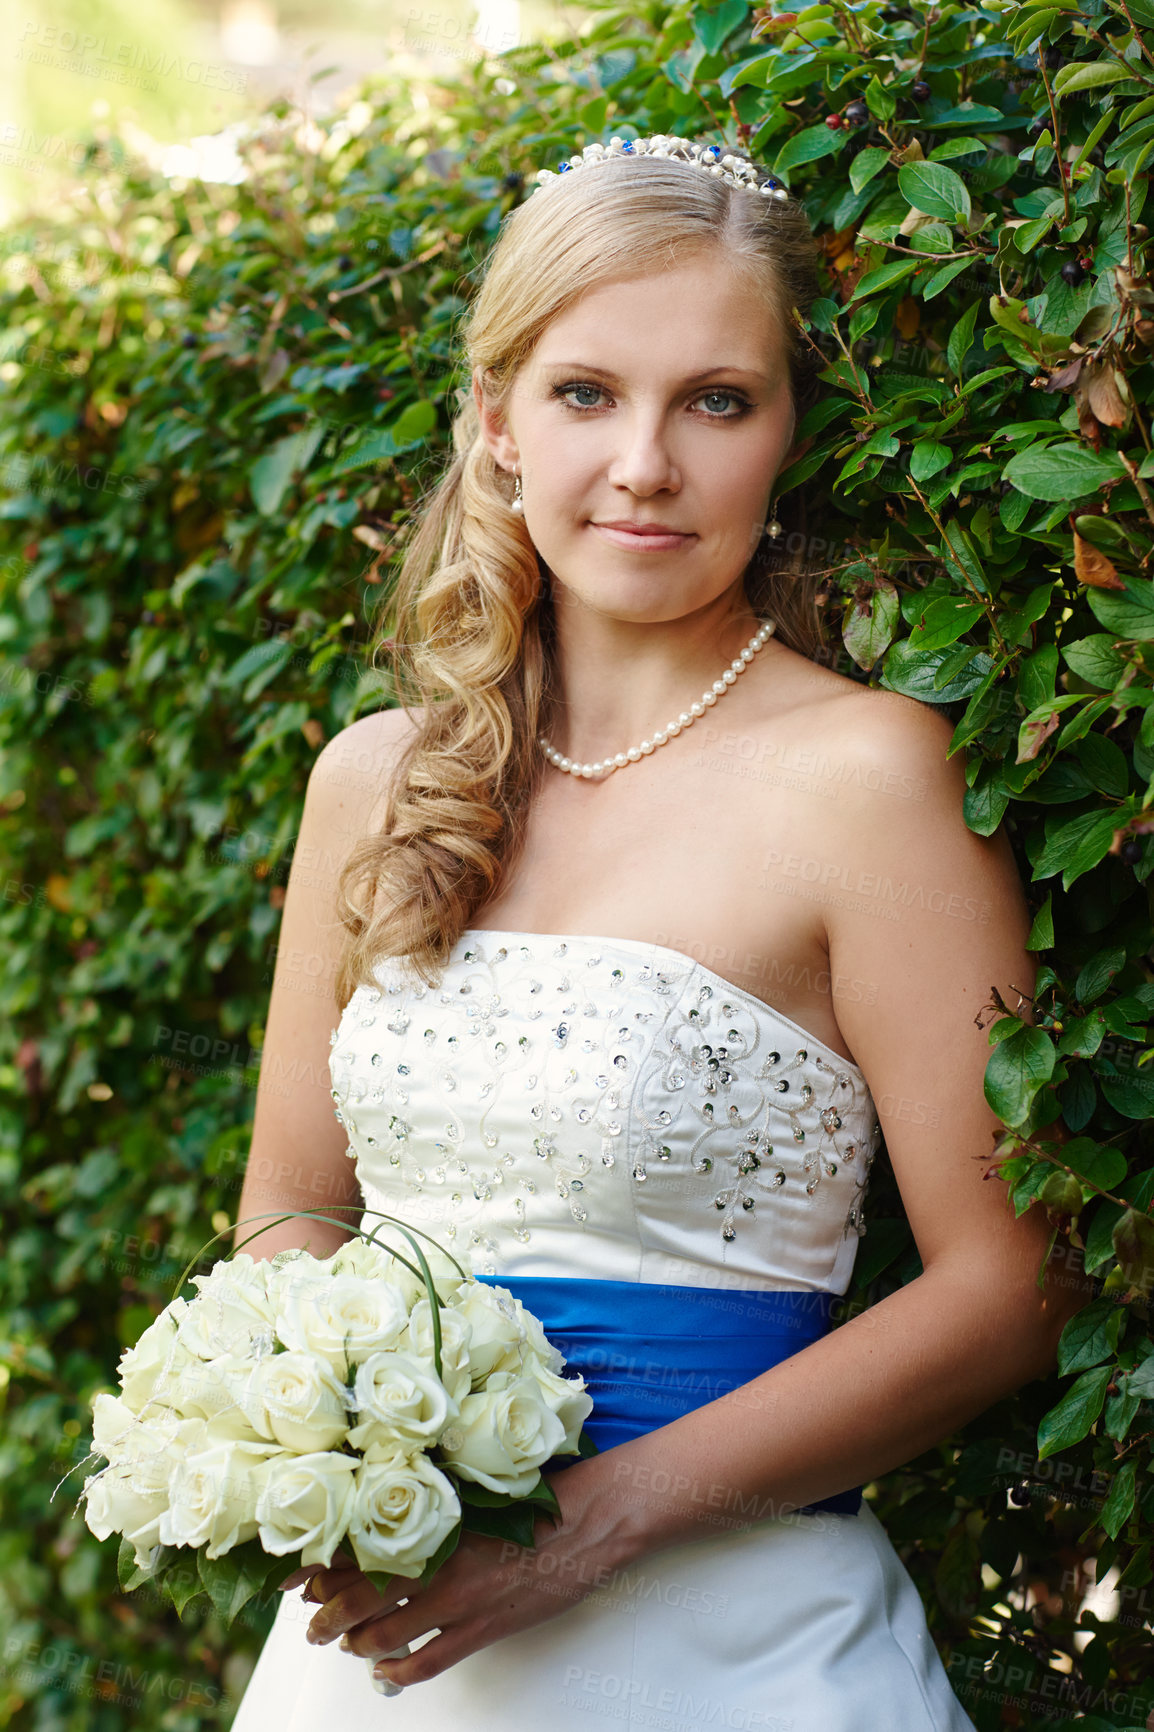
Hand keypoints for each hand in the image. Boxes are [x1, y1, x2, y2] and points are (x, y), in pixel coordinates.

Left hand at [289, 1460, 628, 1688]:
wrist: (587, 1520)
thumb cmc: (536, 1497)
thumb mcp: (474, 1490)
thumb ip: (433, 1505)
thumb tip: (388, 1516)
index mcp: (431, 1521)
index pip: (356, 1548)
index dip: (320, 1569)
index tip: (300, 1579)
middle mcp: (436, 1562)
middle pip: (358, 1597)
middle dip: (325, 1616)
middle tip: (312, 1625)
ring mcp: (458, 1599)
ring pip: (384, 1633)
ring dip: (355, 1644)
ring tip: (344, 1645)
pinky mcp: (483, 1628)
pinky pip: (427, 1662)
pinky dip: (399, 1672)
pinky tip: (387, 1671)